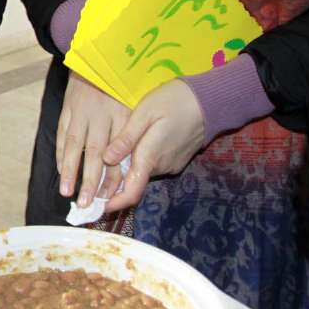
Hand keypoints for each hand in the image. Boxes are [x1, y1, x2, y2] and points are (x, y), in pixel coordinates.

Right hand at [57, 74, 130, 208]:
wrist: (100, 60)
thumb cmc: (122, 90)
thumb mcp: (136, 108)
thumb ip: (133, 137)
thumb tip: (130, 171)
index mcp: (124, 116)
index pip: (120, 152)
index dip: (115, 177)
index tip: (111, 199)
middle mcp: (102, 115)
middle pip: (96, 152)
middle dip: (90, 180)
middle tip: (87, 203)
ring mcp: (82, 112)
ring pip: (75, 145)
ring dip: (70, 170)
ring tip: (66, 192)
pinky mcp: (68, 109)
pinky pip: (63, 134)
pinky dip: (61, 154)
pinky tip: (60, 172)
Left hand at [102, 79, 206, 212]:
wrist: (211, 101)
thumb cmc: (174, 101)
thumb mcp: (145, 112)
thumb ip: (127, 138)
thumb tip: (106, 158)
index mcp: (150, 156)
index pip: (132, 191)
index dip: (115, 203)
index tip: (99, 207)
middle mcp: (162, 166)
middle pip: (134, 182)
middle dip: (117, 181)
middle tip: (98, 173)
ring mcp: (171, 165)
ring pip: (144, 172)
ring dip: (130, 167)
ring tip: (115, 153)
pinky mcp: (177, 161)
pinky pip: (155, 165)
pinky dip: (143, 161)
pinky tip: (137, 145)